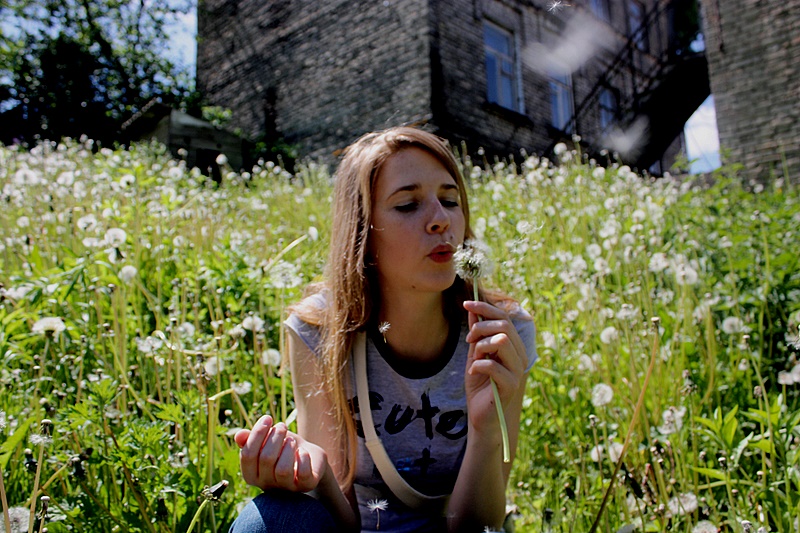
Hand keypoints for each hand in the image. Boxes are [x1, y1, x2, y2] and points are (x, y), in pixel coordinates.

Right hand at [234, 415, 327, 491]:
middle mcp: (267, 485)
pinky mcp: (305, 485)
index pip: (247, 455)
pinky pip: (303, 474)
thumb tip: (239, 436)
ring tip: (291, 440)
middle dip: (275, 437)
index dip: (256, 434)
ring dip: (288, 448)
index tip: (267, 418)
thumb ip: (249, 439)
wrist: (307, 455)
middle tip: (282, 426)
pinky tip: (302, 451)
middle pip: (266, 459)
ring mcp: (286, 487)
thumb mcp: (265, 440)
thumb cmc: (281, 447)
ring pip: (283, 470)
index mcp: (251, 474)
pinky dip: (303, 458)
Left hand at [463, 300, 527, 433]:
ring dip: (481, 347)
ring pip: (501, 341)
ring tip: (474, 359)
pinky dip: (478, 365)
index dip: (485, 308)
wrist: (481, 415)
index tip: (466, 304)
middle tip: (468, 341)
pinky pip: (493, 365)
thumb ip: (476, 334)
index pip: (504, 318)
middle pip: (504, 326)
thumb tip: (471, 309)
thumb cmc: (479, 385)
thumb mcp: (474, 354)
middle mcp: (520, 356)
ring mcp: (517, 370)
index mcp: (514, 346)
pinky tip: (473, 373)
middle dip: (481, 328)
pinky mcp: (511, 385)